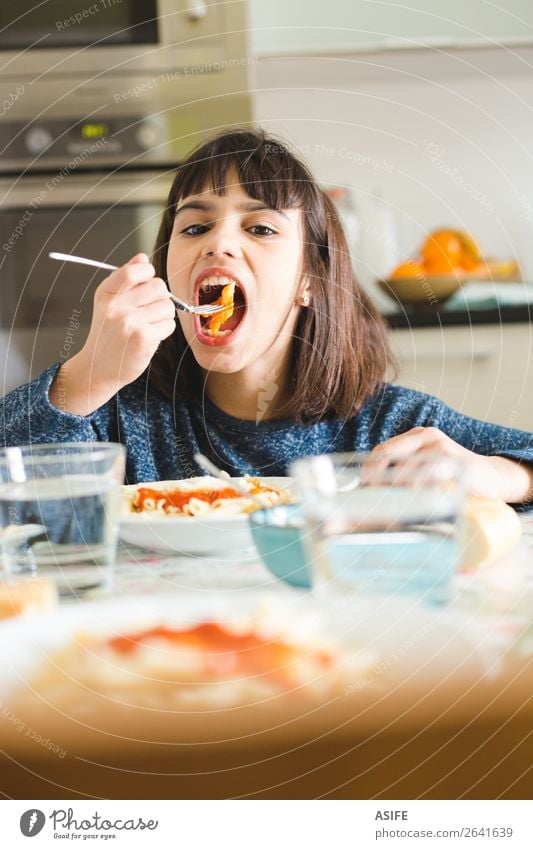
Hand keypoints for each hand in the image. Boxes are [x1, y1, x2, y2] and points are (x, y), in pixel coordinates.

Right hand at [50, 253, 174, 413]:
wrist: (98, 368)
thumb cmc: (107, 334)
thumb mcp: (108, 303)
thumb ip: (125, 279)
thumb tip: (142, 257)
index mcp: (106, 294)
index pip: (133, 271)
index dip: (147, 272)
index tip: (148, 280)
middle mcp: (116, 307)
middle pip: (158, 286)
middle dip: (160, 296)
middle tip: (150, 309)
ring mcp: (130, 322)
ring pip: (167, 306)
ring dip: (164, 315)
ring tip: (149, 324)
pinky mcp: (143, 338)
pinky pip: (168, 324)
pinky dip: (164, 330)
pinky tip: (150, 336)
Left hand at [371, 426, 532, 502]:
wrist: (492, 477)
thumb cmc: (453, 476)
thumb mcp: (427, 466)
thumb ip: (405, 471)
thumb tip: (372, 488)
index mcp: (417, 436)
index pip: (382, 449)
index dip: (369, 469)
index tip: (364, 488)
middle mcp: (427, 437)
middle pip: (388, 456)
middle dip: (376, 480)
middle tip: (374, 500)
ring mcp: (441, 449)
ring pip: (404, 471)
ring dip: (393, 491)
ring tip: (390, 507)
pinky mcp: (455, 464)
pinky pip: (426, 479)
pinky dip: (415, 493)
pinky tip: (412, 504)